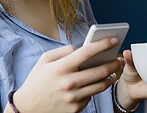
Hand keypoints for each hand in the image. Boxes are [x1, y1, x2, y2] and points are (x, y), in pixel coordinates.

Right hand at [7, 38, 124, 112]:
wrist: (27, 108)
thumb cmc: (37, 80)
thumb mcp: (44, 60)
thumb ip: (64, 51)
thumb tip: (81, 49)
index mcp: (61, 67)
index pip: (87, 52)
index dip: (102, 44)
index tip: (113, 40)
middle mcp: (69, 82)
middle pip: (100, 71)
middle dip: (113, 63)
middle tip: (119, 60)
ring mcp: (73, 97)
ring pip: (100, 85)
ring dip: (110, 77)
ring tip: (113, 72)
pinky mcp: (76, 109)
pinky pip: (91, 96)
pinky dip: (94, 89)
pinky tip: (95, 84)